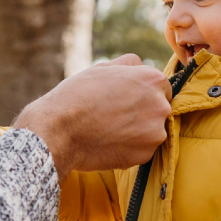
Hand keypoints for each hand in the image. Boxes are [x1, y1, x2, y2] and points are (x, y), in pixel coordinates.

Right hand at [14, 54, 172, 178]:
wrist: (60, 130)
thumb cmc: (77, 95)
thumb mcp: (102, 68)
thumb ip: (128, 65)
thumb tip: (139, 65)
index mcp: (153, 80)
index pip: (160, 87)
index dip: (141, 93)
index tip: (125, 100)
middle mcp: (160, 105)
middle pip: (158, 110)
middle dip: (142, 113)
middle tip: (114, 116)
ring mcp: (155, 133)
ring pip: (152, 131)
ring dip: (137, 132)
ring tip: (109, 130)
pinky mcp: (145, 155)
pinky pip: (142, 150)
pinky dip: (129, 148)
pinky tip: (108, 142)